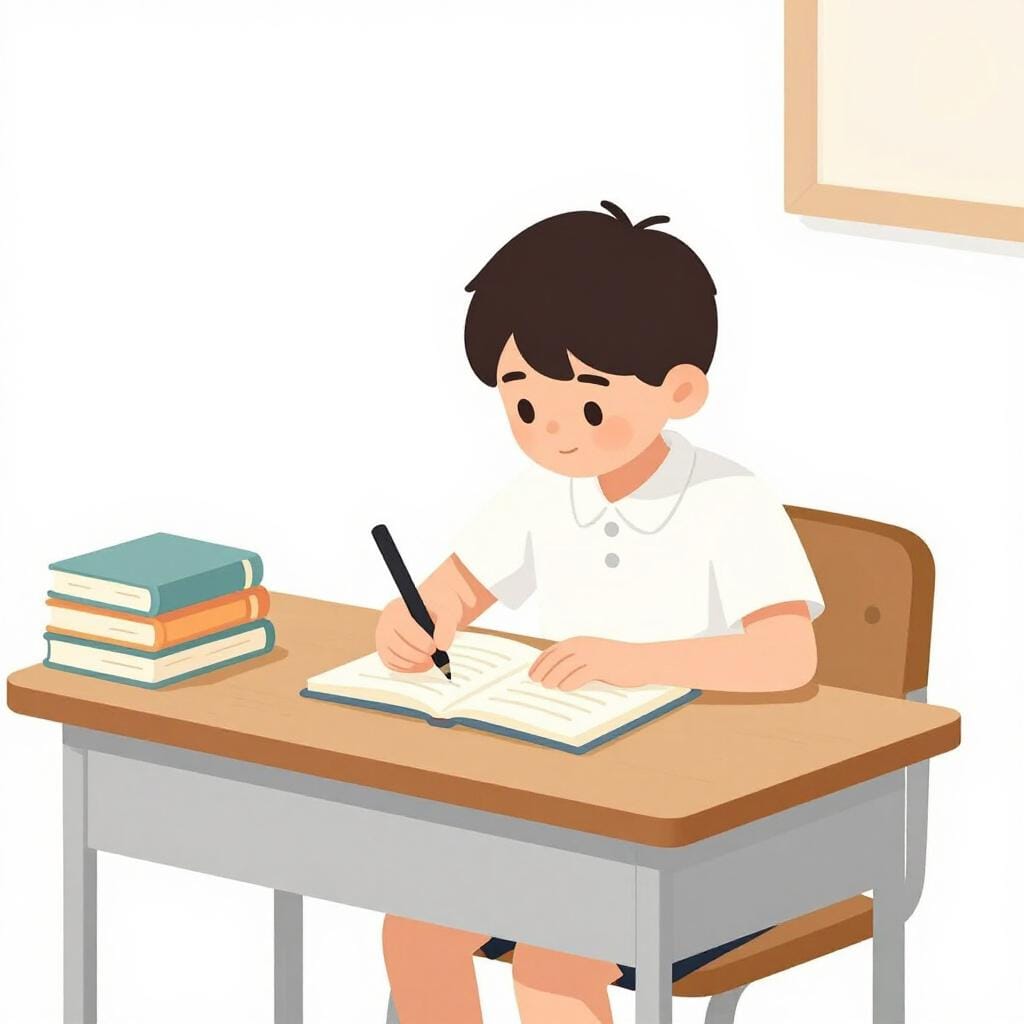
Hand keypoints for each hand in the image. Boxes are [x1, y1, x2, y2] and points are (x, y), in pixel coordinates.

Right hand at [374, 591, 461, 672]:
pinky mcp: (386, 653)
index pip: (402, 627)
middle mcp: (385, 624)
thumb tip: (442, 646)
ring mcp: (383, 640)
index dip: (419, 640)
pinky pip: (394, 666)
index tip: (434, 647)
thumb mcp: (446, 612)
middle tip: (433, 656)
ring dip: (415, 663)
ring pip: (394, 658)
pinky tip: (424, 663)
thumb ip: (446, 626)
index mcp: (396, 609)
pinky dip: (410, 668)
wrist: (433, 611)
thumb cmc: (437, 609)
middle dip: (418, 655)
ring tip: (431, 659)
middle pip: (396, 645)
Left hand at [528, 636, 644, 689]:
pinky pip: (581, 674)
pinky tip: (565, 689)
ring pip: (566, 666)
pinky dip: (571, 682)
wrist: (642, 660)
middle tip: (535, 681)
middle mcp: (583, 646)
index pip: (553, 651)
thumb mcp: (594, 655)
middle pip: (556, 658)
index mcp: (579, 642)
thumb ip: (577, 661)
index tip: (531, 673)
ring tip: (546, 686)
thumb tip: (556, 677)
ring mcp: (593, 655)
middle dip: (543, 669)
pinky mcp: (602, 666)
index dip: (540, 662)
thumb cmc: (617, 661)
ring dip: (553, 676)